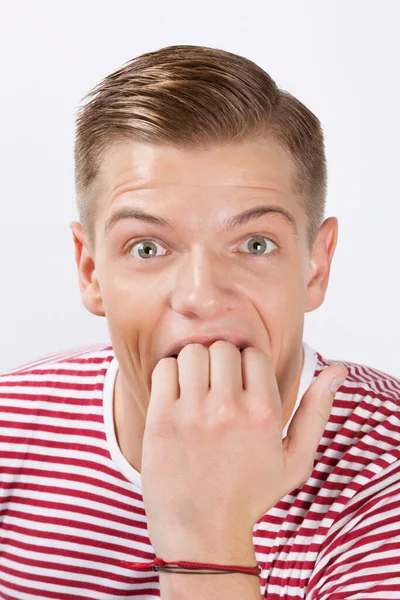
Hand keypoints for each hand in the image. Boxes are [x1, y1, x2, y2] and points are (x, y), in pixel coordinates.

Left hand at [141, 341, 347, 561]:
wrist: (202, 535)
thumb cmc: (250, 495)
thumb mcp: (295, 460)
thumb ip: (316, 411)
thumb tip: (338, 369)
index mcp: (264, 412)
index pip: (253, 354)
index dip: (246, 366)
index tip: (240, 387)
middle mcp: (229, 408)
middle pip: (222, 348)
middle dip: (220, 363)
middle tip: (216, 388)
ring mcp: (193, 413)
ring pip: (193, 352)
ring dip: (194, 366)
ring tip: (196, 390)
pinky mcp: (162, 419)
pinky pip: (165, 368)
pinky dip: (169, 375)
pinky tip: (175, 398)